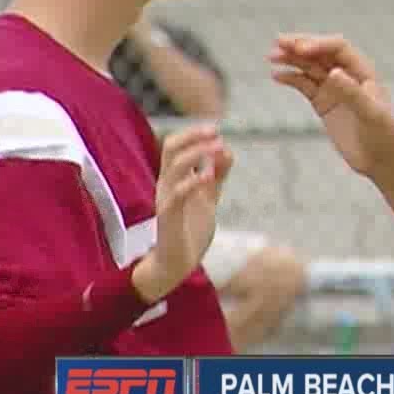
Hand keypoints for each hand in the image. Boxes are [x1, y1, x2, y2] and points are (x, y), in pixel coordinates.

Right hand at [136, 125, 231, 302]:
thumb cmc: (190, 230)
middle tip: (216, 132)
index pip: (174, 146)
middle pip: (170, 149)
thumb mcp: (208, 198)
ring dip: (197, 153)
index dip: (193, 134)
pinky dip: (192, 182)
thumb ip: (217, 176)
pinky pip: (176, 195)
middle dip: (193, 136)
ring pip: (174, 167)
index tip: (216, 128)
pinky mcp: (168, 218)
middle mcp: (166, 185)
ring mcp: (166, 200)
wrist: (176, 265)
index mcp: (174, 179)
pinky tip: (208, 176)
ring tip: (219, 148)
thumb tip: (227, 150)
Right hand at [269, 33, 393, 177]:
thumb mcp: (371, 114)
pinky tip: (277, 76)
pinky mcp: (324, 103)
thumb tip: (334, 73)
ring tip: (272, 56)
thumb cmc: (386, 135)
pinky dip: (291, 78)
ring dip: (292, 60)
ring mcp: (334, 89)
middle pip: (320, 53)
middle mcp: (348, 75)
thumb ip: (352, 93)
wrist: (383, 159)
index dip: (318, 44)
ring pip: (309, 67)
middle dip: (300, 46)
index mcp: (363, 71)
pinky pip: (304, 85)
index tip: (299, 49)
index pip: (338, 48)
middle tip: (278, 42)